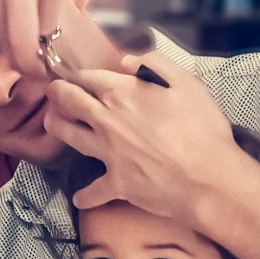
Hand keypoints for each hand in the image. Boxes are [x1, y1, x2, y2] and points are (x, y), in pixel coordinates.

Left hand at [43, 51, 259, 227]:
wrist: (207, 179)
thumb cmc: (202, 129)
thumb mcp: (187, 82)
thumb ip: (156, 64)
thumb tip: (128, 60)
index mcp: (122, 94)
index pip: (89, 77)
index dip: (81, 74)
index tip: (76, 74)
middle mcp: (107, 121)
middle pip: (69, 102)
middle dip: (57, 94)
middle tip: (53, 92)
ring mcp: (108, 153)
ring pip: (69, 137)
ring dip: (57, 127)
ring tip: (52, 123)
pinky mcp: (116, 183)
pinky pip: (93, 192)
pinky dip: (86, 196)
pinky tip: (82, 199)